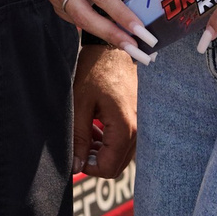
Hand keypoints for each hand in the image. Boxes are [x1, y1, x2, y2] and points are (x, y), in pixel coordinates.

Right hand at [39, 0, 158, 61]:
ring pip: (80, 21)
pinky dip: (95, 28)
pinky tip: (113, 34)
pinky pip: (76, 20)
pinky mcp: (55, 2)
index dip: (120, 13)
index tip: (139, 29)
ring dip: (106, 34)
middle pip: (85, 14)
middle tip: (134, 47)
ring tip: (129, 45)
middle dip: (112, 33)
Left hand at [72, 41, 136, 177]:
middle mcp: (138, 129)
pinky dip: (110, 141)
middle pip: (118, 165)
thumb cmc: (96, 71)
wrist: (113, 47)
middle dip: (96, 160)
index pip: (109, 168)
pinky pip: (126, 141)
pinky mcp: (140, 117)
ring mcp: (142, 123)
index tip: (75, 155)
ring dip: (102, 150)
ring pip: (122, 154)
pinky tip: (95, 127)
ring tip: (84, 134)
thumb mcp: (80, 104)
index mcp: (125, 127)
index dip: (88, 168)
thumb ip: (78, 137)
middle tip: (78, 145)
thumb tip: (76, 165)